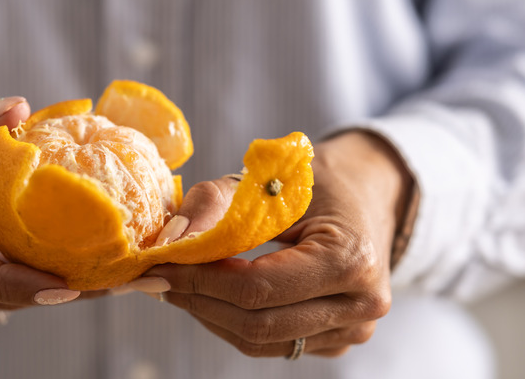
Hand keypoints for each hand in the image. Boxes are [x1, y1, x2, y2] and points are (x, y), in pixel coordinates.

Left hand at [146, 131, 412, 357]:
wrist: (366, 195)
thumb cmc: (318, 182)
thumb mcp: (268, 180)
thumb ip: (215, 204)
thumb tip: (170, 240)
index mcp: (351, 260)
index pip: (258, 287)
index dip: (200, 280)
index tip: (160, 266)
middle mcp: (360, 305)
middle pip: (256, 322)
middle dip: (198, 300)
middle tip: (159, 278)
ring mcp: (351, 330)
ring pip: (259, 340)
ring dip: (209, 314)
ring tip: (177, 286)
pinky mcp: (336, 341)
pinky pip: (271, 343)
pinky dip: (231, 321)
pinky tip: (209, 296)